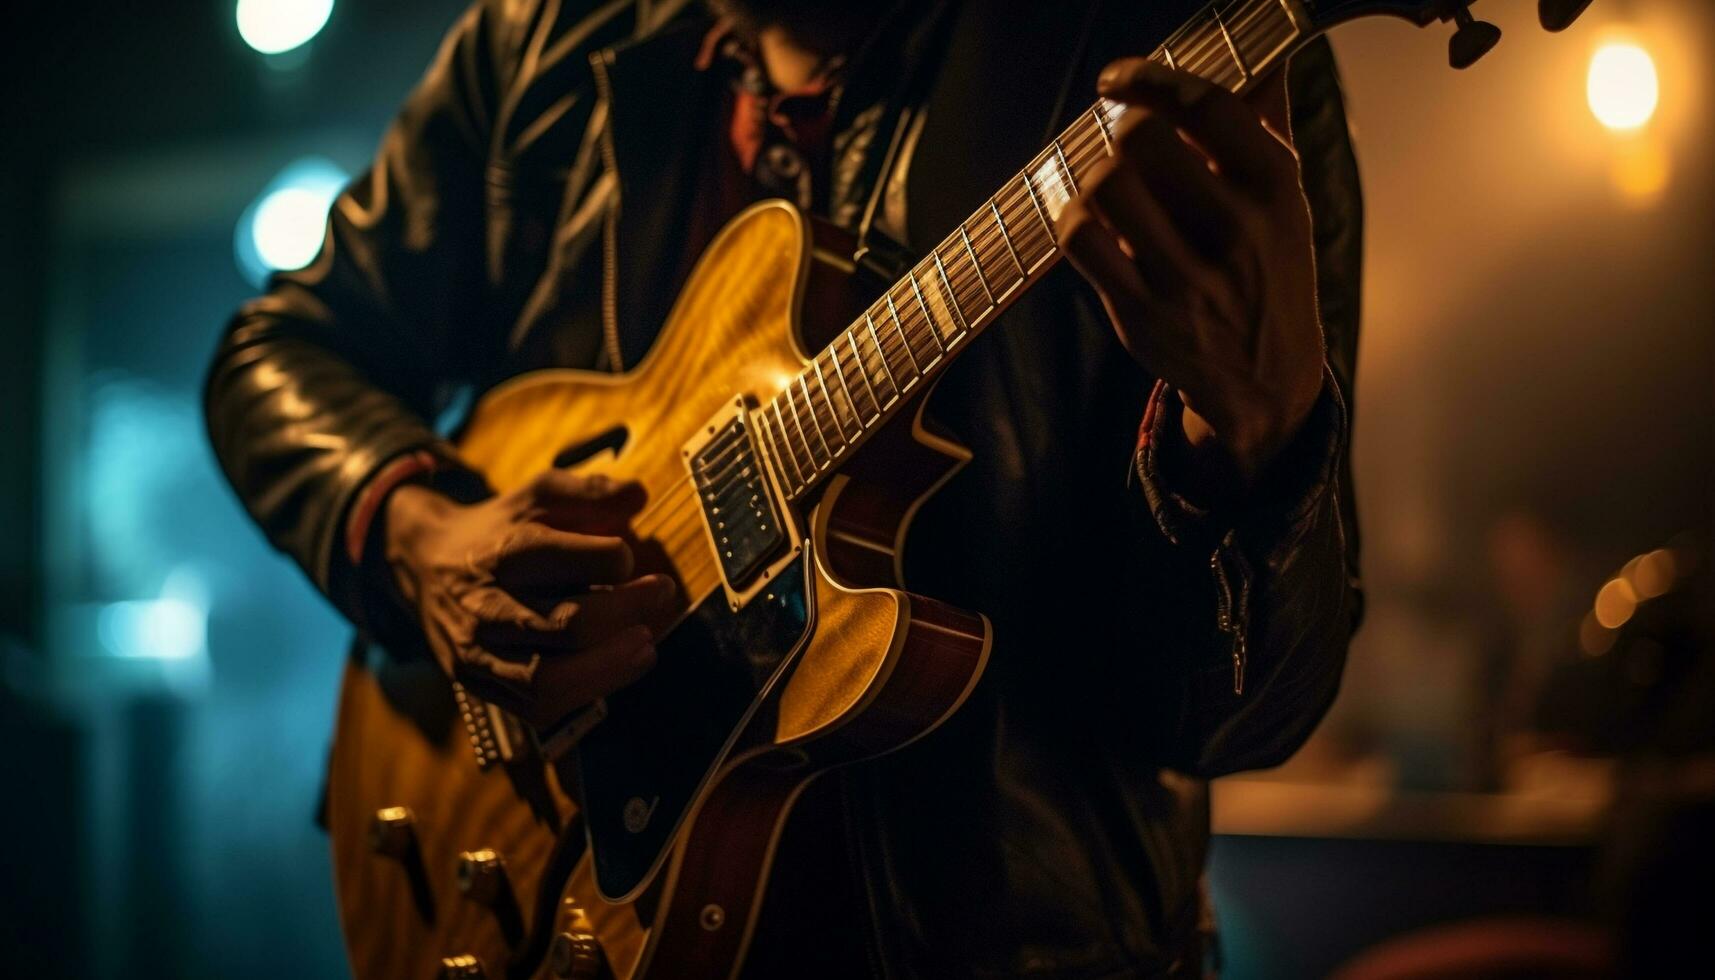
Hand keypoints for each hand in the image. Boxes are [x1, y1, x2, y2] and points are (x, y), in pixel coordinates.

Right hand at [382, 470, 676, 729]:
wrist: (425, 565)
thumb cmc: (498, 529)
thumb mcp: (537, 494)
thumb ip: (589, 491)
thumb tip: (639, 496)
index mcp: (502, 554)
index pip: (565, 560)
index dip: (614, 558)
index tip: (629, 556)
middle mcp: (486, 607)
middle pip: (568, 624)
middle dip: (628, 610)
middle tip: (663, 592)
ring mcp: (478, 652)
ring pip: (550, 678)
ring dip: (611, 666)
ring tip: (647, 646)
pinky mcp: (479, 683)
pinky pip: (536, 706)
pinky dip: (583, 692)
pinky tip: (614, 669)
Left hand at [1060, 61, 1324, 482]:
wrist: (1265, 377)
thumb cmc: (1267, 268)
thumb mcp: (1284, 197)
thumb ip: (1265, 121)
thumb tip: (1260, 53)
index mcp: (1274, 188)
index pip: (1205, 104)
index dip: (1149, 77)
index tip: (1119, 78)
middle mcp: (1234, 229)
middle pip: (1140, 138)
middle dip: (1121, 132)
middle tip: (1126, 146)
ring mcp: (1185, 276)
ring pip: (1104, 185)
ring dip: (1096, 177)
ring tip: (1114, 190)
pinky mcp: (1140, 312)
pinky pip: (1080, 239)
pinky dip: (1073, 219)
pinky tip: (1091, 222)